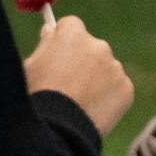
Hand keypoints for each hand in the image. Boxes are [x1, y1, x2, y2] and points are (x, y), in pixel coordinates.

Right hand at [24, 14, 133, 135]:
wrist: (58, 129)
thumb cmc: (38, 95)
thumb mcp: (30, 65)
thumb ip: (45, 44)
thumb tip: (51, 30)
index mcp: (73, 34)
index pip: (70, 26)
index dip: (62, 40)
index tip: (57, 53)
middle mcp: (99, 46)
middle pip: (90, 48)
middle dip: (81, 60)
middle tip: (66, 84)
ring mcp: (115, 67)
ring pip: (105, 69)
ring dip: (95, 79)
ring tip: (77, 102)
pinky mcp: (126, 88)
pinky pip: (116, 88)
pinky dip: (107, 97)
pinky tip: (90, 110)